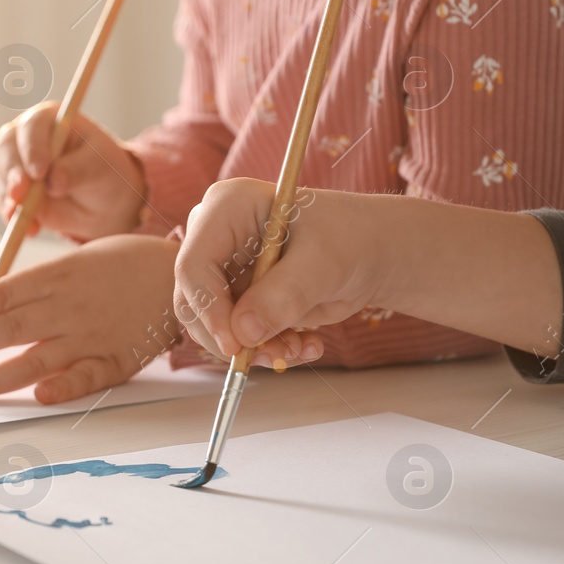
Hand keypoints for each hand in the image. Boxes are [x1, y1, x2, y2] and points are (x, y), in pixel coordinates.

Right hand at [0, 103, 148, 241]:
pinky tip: (31, 229)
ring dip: (10, 197)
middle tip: (21, 195)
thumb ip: (77, 170)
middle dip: (11, 172)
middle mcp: (26, 137)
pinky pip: (3, 201)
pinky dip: (12, 215)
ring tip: (31, 220)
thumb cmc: (105, 173)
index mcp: (50, 120)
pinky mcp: (12, 191)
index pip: (32, 126)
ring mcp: (16, 164)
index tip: (40, 172)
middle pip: (5, 147)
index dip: (32, 148)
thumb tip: (53, 182)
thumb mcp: (99, 168)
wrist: (103, 203)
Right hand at [173, 180, 388, 362]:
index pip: (194, 266)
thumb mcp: (322, 263)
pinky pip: (237, 336)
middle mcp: (216, 238)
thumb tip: (243, 332)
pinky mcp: (239, 298)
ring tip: (300, 349)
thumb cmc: (349, 238)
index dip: (209, 310)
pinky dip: (268, 349)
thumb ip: (283, 295)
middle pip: (193, 301)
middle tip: (275, 355)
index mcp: (227, 208)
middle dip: (231, 337)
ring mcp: (225, 270)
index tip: (236, 346)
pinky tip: (305, 344)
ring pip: (214, 326)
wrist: (370, 252)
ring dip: (255, 348)